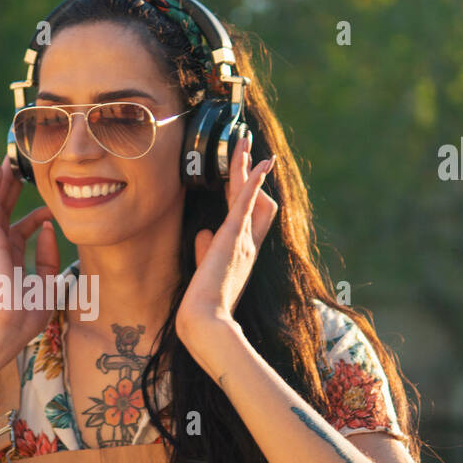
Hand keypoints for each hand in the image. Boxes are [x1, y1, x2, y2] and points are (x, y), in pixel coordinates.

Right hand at [0, 155, 60, 359]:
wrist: (10, 325)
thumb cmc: (27, 313)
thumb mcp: (47, 283)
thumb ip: (49, 257)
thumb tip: (48, 227)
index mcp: (13, 259)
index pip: (24, 230)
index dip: (38, 216)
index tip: (53, 206)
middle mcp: (1, 247)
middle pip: (7, 210)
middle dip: (13, 189)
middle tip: (19, 167)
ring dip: (0, 181)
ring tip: (4, 158)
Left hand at [175, 130, 276, 348]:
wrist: (207, 322)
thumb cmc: (204, 303)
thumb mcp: (206, 271)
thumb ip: (207, 250)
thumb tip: (203, 233)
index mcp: (242, 252)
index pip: (250, 216)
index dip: (249, 194)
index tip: (244, 175)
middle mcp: (248, 243)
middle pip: (255, 199)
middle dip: (251, 172)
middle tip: (250, 147)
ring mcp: (243, 239)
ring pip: (248, 194)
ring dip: (247, 165)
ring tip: (245, 141)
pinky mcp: (233, 236)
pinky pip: (246, 202)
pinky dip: (254, 181)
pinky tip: (259, 162)